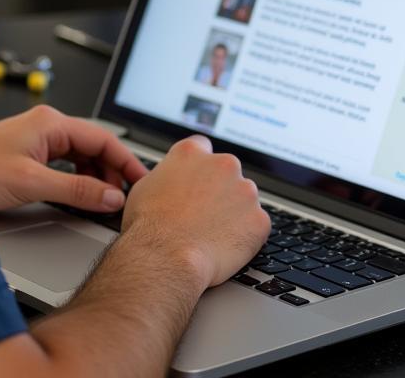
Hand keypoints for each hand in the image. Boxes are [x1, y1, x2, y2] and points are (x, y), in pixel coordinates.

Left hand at [0, 104, 147, 212]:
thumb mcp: (32, 183)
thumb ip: (76, 191)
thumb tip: (110, 196)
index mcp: (51, 123)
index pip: (102, 139)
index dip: (125, 160)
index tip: (141, 179)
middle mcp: (47, 125)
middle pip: (93, 146)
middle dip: (111, 170)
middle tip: (123, 197)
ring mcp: (38, 138)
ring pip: (80, 155)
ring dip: (95, 176)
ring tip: (104, 199)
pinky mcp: (29, 152)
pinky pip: (66, 162)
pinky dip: (78, 178)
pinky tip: (82, 193)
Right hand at [121, 135, 269, 288]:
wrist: (166, 257)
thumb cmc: (150, 226)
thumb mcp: (145, 186)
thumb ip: (166, 175)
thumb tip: (170, 180)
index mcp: (192, 153)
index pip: (202, 146)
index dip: (199, 166)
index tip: (198, 179)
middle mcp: (222, 164)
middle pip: (227, 171)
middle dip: (220, 188)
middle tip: (205, 212)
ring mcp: (245, 191)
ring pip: (244, 197)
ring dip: (235, 210)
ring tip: (214, 233)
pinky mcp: (259, 219)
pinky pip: (256, 224)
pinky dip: (246, 234)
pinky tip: (227, 246)